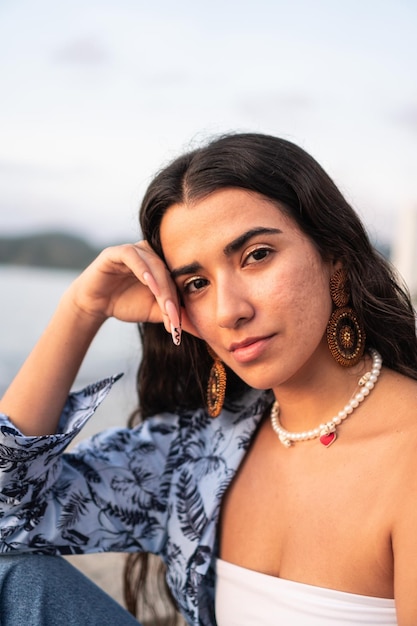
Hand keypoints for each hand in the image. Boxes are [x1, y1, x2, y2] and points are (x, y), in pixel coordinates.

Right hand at [67, 241, 181, 343]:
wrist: (95, 304)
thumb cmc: (126, 304)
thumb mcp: (154, 311)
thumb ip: (173, 314)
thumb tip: (197, 328)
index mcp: (162, 264)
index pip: (177, 279)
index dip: (181, 301)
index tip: (181, 324)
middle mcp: (150, 254)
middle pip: (168, 271)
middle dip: (171, 296)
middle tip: (174, 317)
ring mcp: (134, 250)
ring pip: (154, 262)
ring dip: (160, 284)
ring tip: (164, 303)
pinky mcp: (116, 252)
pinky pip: (131, 255)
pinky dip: (141, 268)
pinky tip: (148, 283)